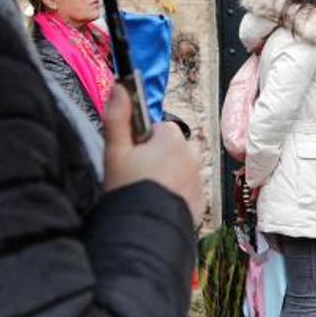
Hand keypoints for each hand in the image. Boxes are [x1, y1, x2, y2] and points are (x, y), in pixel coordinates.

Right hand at [103, 85, 203, 222]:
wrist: (146, 229)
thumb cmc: (129, 189)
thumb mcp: (114, 151)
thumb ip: (117, 117)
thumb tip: (120, 87)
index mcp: (171, 139)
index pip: (159, 127)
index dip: (142, 140)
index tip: (132, 155)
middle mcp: (191, 155)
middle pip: (172, 146)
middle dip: (157, 156)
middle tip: (137, 174)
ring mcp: (198, 177)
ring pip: (181, 167)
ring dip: (168, 173)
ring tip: (148, 189)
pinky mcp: (201, 198)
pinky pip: (188, 188)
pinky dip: (177, 192)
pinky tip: (160, 202)